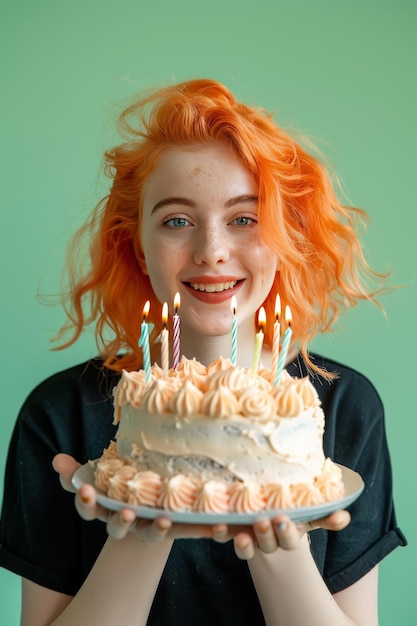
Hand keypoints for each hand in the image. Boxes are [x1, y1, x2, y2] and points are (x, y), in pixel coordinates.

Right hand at [52, 454, 224, 541]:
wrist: (147, 504)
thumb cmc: (118, 485)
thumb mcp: (98, 475)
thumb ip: (77, 472)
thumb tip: (57, 460)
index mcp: (106, 508)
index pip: (89, 508)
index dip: (85, 500)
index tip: (84, 490)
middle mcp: (127, 522)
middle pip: (119, 527)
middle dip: (121, 521)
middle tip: (125, 512)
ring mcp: (151, 526)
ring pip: (152, 532)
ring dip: (159, 529)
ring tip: (165, 519)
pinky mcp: (177, 526)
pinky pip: (188, 530)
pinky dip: (201, 528)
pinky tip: (215, 525)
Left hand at [226, 510, 350, 559]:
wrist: (266, 516)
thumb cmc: (290, 516)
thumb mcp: (308, 515)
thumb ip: (326, 516)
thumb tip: (344, 517)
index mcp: (286, 535)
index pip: (289, 538)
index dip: (286, 533)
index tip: (283, 520)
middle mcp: (266, 540)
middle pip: (266, 543)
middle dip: (265, 534)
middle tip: (262, 522)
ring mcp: (248, 536)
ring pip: (244, 545)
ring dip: (241, 543)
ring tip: (238, 534)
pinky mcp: (230, 530)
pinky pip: (223, 536)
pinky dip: (218, 532)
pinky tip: (213, 526)